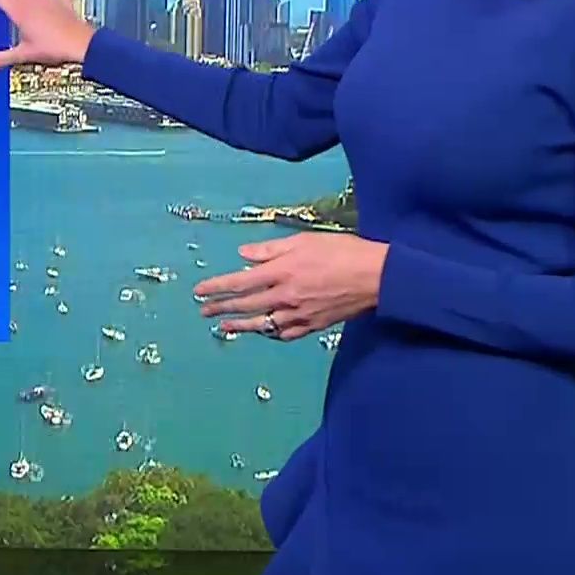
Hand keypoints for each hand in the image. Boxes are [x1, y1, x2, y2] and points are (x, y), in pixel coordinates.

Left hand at [195, 232, 387, 339]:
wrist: (375, 277)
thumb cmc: (342, 251)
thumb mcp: (304, 241)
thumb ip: (270, 250)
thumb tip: (243, 255)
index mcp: (282, 271)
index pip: (240, 282)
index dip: (216, 287)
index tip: (199, 291)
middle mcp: (285, 296)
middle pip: (246, 304)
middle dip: (221, 308)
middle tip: (203, 311)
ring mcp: (299, 314)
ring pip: (262, 323)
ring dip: (240, 325)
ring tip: (224, 327)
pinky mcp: (313, 325)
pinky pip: (285, 333)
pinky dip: (271, 333)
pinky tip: (263, 332)